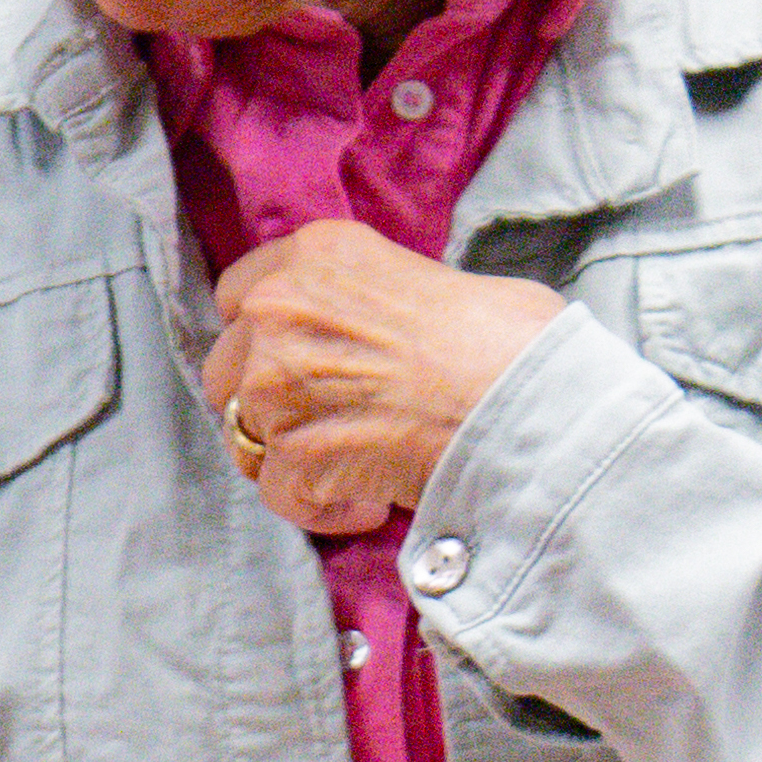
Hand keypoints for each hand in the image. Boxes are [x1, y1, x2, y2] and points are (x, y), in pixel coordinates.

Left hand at [201, 223, 563, 538]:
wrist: (534, 404)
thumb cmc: (512, 341)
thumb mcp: (436, 278)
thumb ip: (374, 297)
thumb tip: (376, 328)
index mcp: (316, 255)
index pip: (241, 295)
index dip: (265, 337)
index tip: (299, 363)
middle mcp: (279, 311)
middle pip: (228, 369)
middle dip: (269, 400)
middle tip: (328, 420)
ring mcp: (275, 384)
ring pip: (244, 435)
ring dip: (292, 455)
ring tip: (357, 465)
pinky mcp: (293, 452)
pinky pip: (279, 492)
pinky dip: (319, 506)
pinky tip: (370, 500)